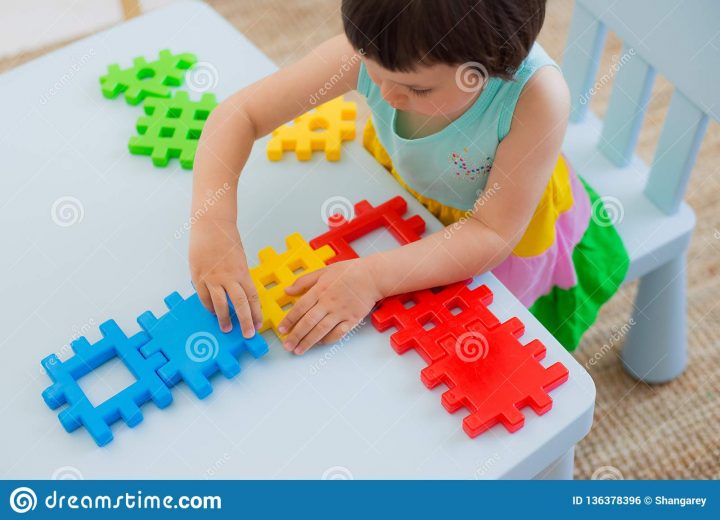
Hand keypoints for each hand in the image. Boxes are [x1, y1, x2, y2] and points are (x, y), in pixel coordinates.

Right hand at [189, 218, 261, 336]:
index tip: (258, 324)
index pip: (252, 297)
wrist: (210, 224)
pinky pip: (203, 296)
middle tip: (247, 334)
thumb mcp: (239, 258)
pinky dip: (208, 306)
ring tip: (227, 328)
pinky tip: (212, 312)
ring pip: (219, 304)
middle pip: (239, 304)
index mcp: (242, 272)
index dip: (256, 313)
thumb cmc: (226, 238)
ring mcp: (212, 277)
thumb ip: (239, 276)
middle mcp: (228, 276)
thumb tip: (240, 294)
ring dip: (223, 318)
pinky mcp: (198, 276)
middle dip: (245, 321)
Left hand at [278, 259, 382, 354]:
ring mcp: (341, 312)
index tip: (281, 330)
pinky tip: (319, 344)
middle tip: (287, 346)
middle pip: (308, 321)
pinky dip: (328, 340)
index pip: (300, 307)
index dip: (289, 320)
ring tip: (299, 350)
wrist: (373, 276)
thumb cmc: (349, 271)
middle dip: (296, 335)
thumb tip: (287, 291)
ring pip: (321, 330)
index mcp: (320, 289)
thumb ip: (304, 281)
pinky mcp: (352, 319)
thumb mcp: (323, 271)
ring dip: (309, 341)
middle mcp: (329, 302)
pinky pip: (338, 333)